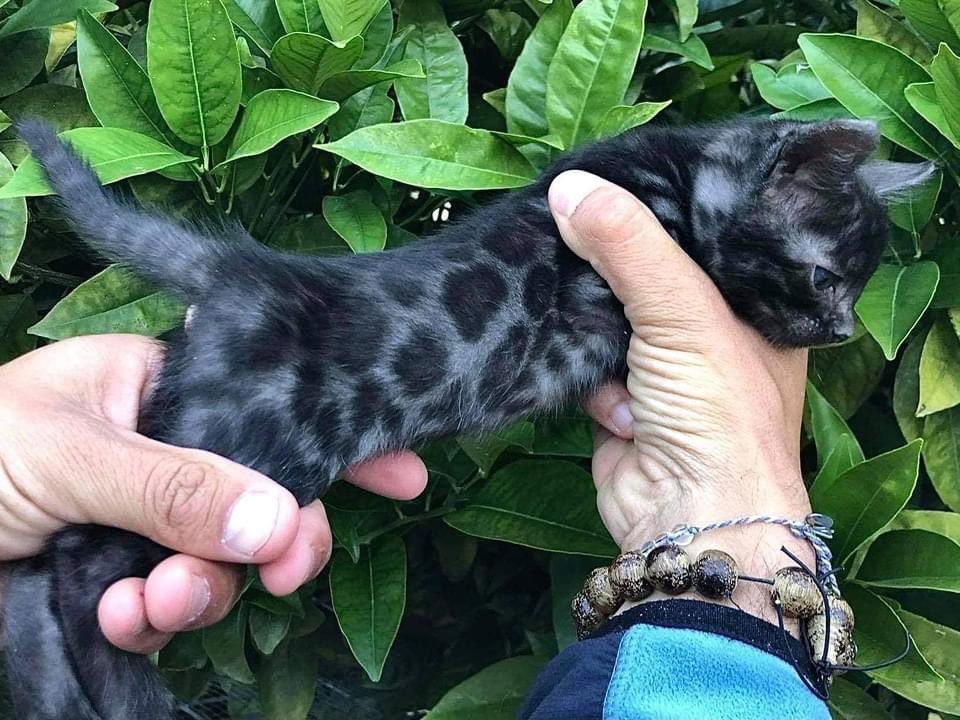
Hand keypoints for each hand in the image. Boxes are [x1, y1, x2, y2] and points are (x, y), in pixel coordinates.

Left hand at [0, 335, 426, 652]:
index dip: (335, 435)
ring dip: (202, 590)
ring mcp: (140, 522)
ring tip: (153, 603)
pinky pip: (171, 607)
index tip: (401, 472)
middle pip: (259, 494)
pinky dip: (157, 622)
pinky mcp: (114, 582)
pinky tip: (121, 622)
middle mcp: (160, 453)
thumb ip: (176, 487)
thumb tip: (282, 521)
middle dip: (272, 539)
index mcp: (155, 389)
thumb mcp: (70, 454)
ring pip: (220, 561)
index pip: (266, 403)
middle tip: (281, 573)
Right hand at [552, 171, 813, 623]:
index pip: (708, 235)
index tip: (618, 174)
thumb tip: (568, 186)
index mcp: (755, 304)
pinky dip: (588, 376)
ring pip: (610, 317)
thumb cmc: (718, 411)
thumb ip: (630, 245)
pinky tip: (607, 398)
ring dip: (594, 324)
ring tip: (587, 314)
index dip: (666, 206)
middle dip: (613, 261)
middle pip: (650, 274)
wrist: (688, 517)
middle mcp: (713, 333)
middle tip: (571, 217)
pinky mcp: (620, 400)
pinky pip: (587, 362)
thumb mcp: (684, 311)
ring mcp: (665, 370)